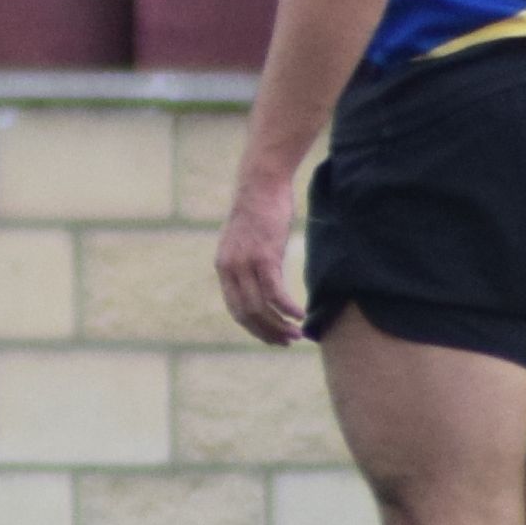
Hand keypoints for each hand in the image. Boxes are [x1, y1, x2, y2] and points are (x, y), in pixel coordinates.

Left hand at [216, 171, 306, 344]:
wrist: (261, 183)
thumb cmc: (260, 210)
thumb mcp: (249, 242)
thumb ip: (252, 264)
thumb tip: (267, 282)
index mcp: (224, 267)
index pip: (235, 308)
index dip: (254, 328)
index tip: (272, 337)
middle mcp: (230, 268)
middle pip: (247, 314)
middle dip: (268, 332)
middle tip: (287, 341)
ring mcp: (246, 263)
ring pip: (261, 308)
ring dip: (280, 325)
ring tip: (297, 333)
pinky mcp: (264, 256)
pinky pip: (275, 293)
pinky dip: (288, 309)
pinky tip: (301, 316)